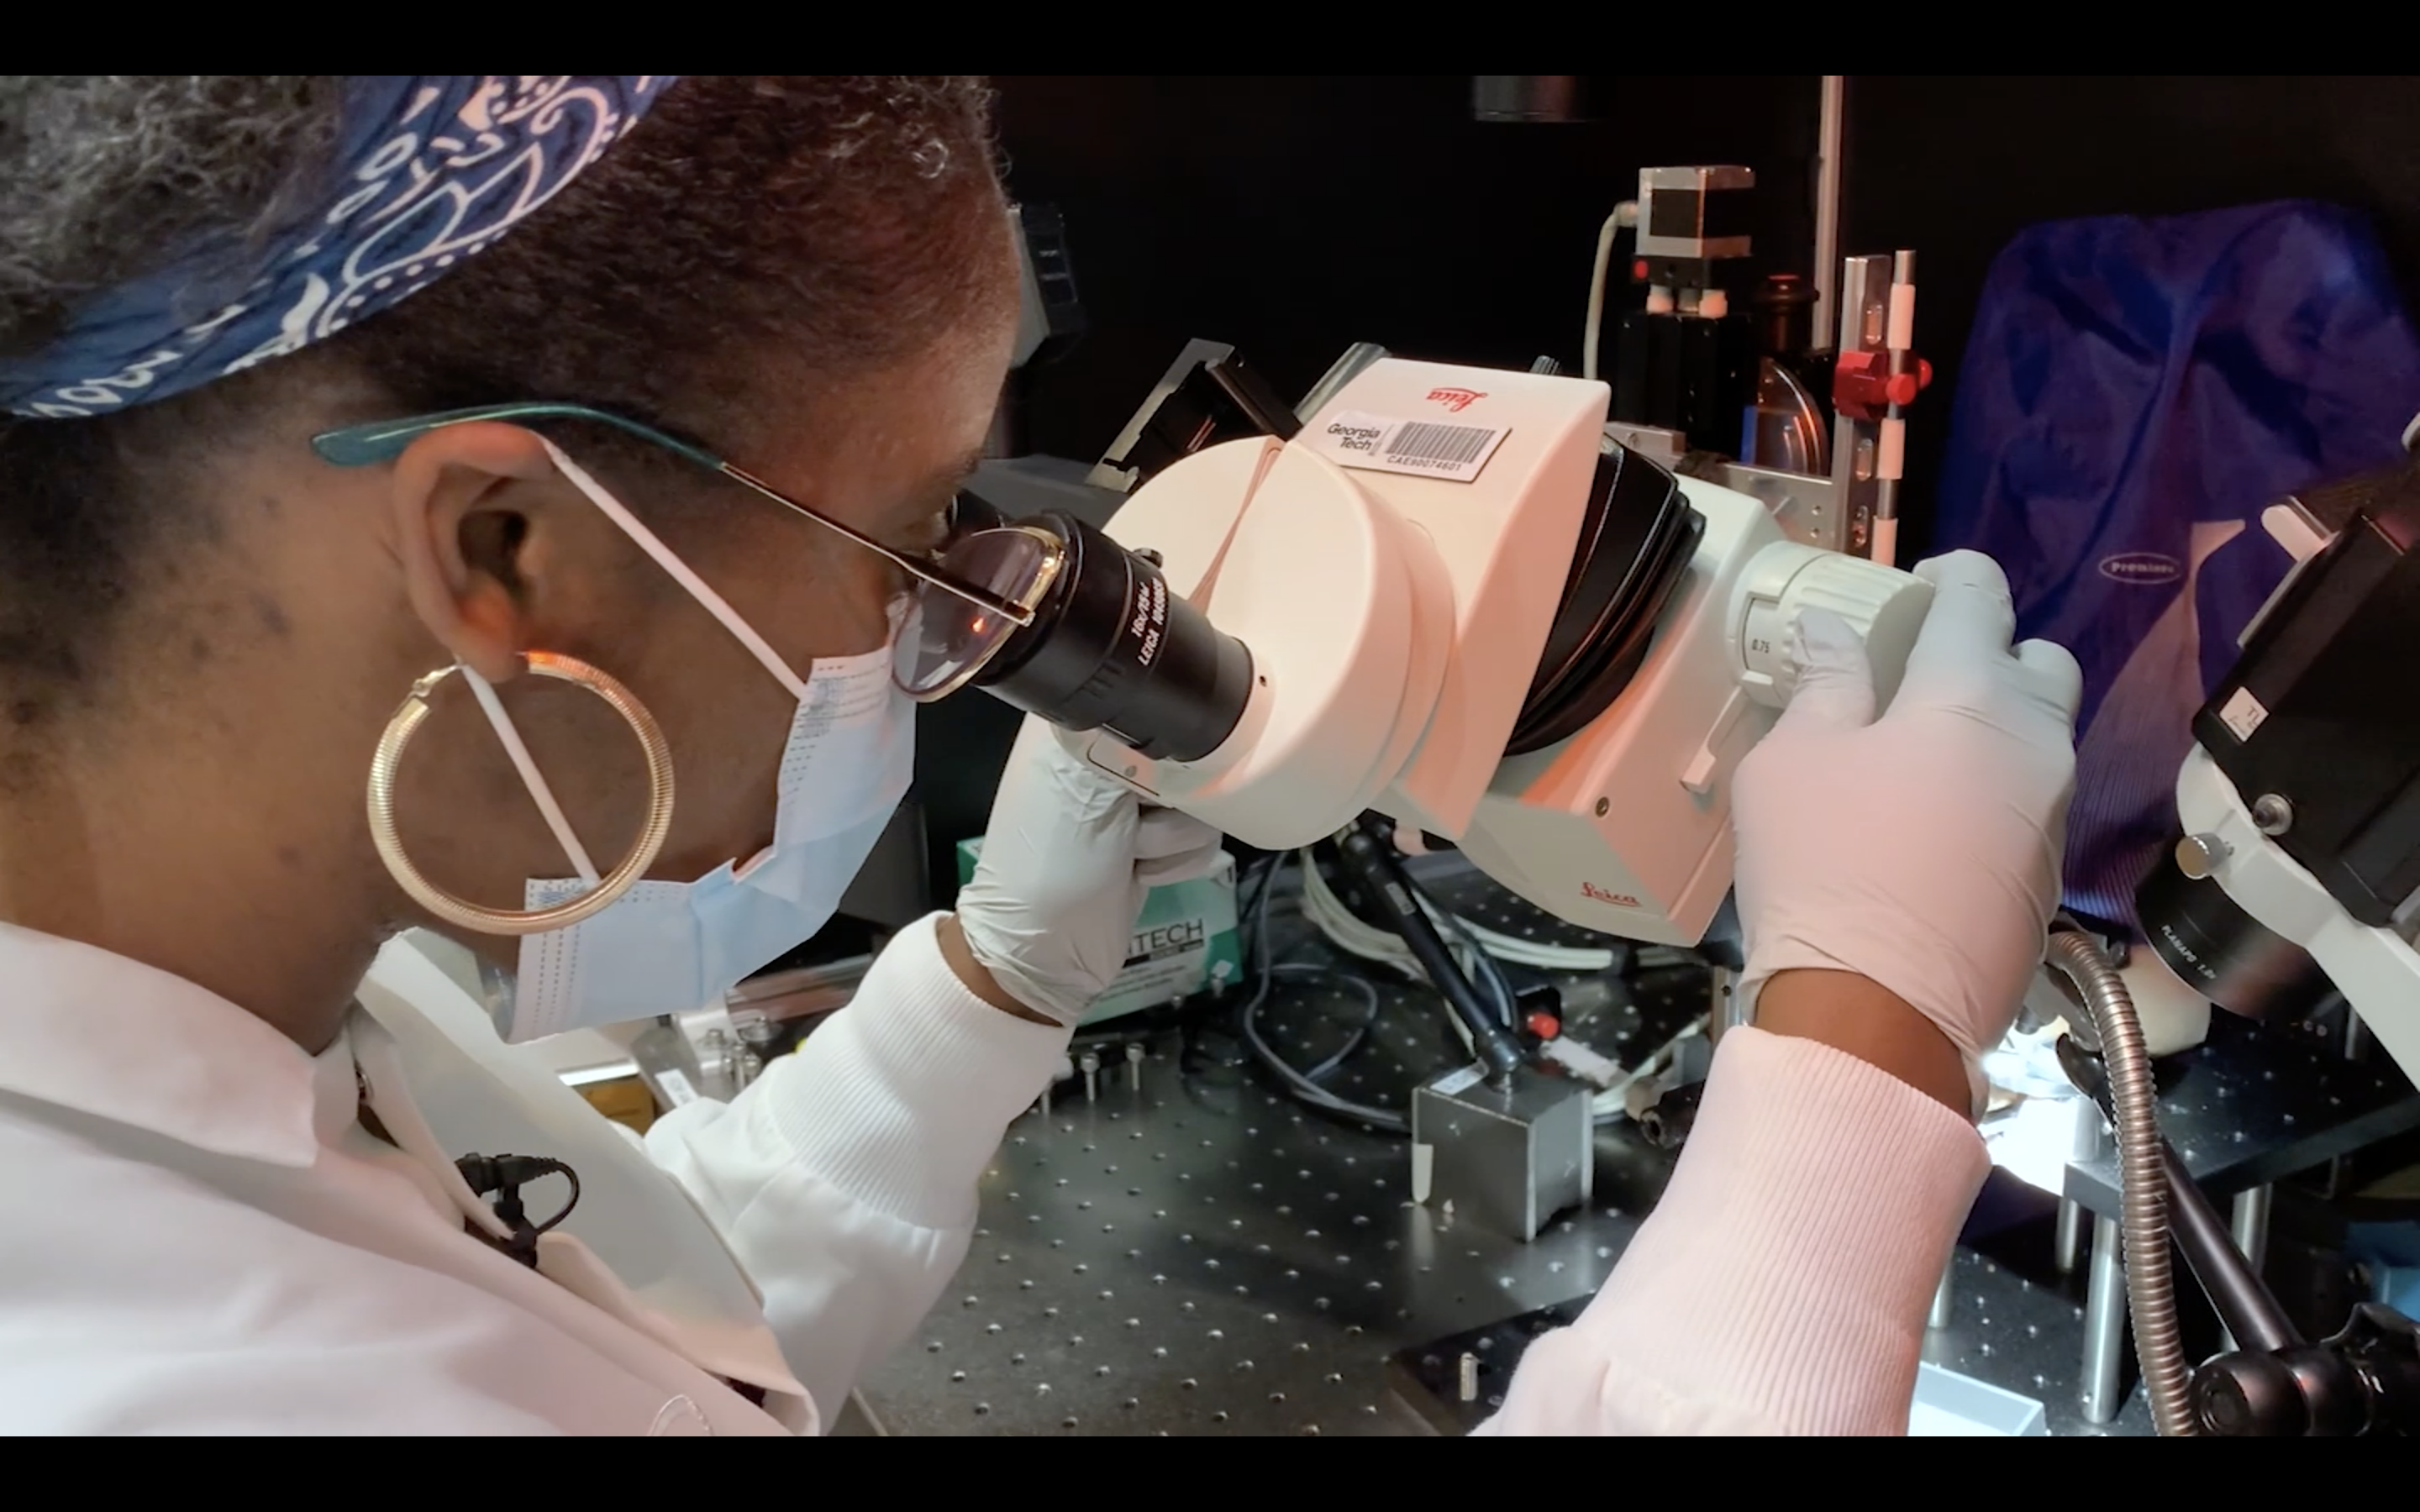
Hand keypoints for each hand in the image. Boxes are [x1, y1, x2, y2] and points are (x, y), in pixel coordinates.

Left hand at [951, 717, 1225, 1025]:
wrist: (1047, 953)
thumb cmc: (1052, 863)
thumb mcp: (1081, 787)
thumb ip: (1127, 735)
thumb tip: (1171, 705)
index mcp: (1076, 726)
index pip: (1153, 699)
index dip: (1164, 734)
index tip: (1149, 770)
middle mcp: (1108, 755)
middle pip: (1190, 749)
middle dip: (1171, 795)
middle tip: (1129, 821)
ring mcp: (1136, 802)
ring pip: (1204, 797)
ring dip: (1171, 838)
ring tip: (1128, 855)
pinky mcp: (1158, 840)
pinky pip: (1205, 835)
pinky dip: (1177, 861)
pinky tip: (1139, 873)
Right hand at [1731, 551, 2083, 1113]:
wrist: (1877, 1012)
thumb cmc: (1823, 866)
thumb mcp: (1791, 761)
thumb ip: (1824, 685)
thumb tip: (1832, 633)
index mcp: (1970, 693)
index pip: (1981, 596)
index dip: (1950, 577)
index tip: (1918, 586)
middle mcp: (2035, 742)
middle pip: (2041, 663)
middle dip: (1994, 655)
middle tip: (1925, 682)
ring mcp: (2053, 813)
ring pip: (2043, 740)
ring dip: (1996, 731)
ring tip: (1924, 762)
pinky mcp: (2049, 876)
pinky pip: (2033, 806)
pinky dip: (1995, 796)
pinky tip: (1936, 831)